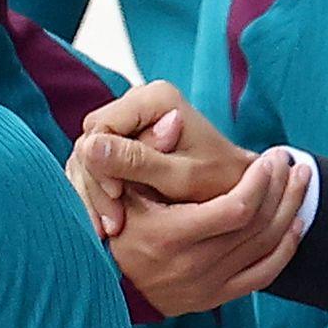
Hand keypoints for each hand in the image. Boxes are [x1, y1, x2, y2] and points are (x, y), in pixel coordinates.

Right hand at [66, 81, 255, 232]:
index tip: (116, 196)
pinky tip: (107, 223)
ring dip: (94, 193)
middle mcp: (140, 101)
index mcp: (156, 98)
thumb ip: (138, 161)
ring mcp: (131, 121)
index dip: (99, 164)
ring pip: (89, 155)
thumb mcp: (180, 177)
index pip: (101, 126)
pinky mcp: (126, 141)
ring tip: (109, 230)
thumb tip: (90, 147)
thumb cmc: (219, 184)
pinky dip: (98, 194)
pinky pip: (96, 165)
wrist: (238, 190)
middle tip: (110, 224)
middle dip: (96, 183)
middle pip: (92, 140)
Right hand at [105, 147, 312, 315]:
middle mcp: (192, 266)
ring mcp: (207, 286)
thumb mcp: (120, 191)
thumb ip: (144, 154)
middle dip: (280, 188)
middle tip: (290, 161)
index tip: (268, 159)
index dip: (259, 182)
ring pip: (265, 247)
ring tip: (300, 181)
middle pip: (257, 226)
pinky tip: (296, 223)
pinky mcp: (216, 298)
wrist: (109, 288)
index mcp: (169, 237)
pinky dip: (285, 248)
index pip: (235, 210)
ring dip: (290, 211)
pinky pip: (264, 275)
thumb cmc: (114, 228)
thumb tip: (171, 118)